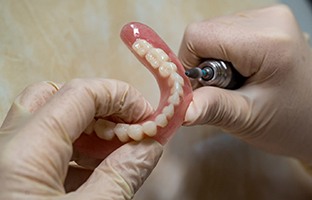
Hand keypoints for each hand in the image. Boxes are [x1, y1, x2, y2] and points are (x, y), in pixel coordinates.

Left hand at [0, 79, 162, 198]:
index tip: (147, 117)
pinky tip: (95, 171)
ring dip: (88, 130)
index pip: (79, 94)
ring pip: (46, 123)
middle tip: (127, 129)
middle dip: (99, 108)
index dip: (121, 97)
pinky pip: (42, 149)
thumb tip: (150, 147)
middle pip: (53, 98)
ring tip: (117, 153)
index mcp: (23, 153)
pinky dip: (74, 151)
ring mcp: (5, 161)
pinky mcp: (9, 176)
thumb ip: (121, 177)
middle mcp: (5, 148)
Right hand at [179, 5, 311, 169]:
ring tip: (238, 83)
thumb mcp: (247, 119)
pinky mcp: (267, 22)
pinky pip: (227, 32)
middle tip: (225, 90)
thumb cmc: (290, 122)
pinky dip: (225, 54)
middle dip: (204, 64)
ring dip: (214, 60)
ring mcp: (270, 17)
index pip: (199, 35)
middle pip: (206, 31)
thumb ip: (212, 108)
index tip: (200, 89)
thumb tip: (180, 109)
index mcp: (267, 41)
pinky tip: (243, 72)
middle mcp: (269, 19)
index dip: (189, 63)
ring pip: (214, 31)